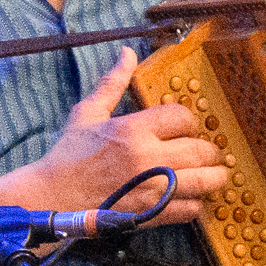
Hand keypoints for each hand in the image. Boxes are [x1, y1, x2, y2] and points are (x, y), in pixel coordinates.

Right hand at [25, 53, 223, 224]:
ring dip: (213, 177)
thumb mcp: (87, 113)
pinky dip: (196, 204)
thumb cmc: (69, 154)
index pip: (183, 117)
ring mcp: (152, 187)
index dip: (187, 122)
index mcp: (133, 129)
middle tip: (201, 154)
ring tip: (209, 175)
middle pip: (203, 150)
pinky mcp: (153, 213)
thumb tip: (128, 52)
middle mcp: (147, 157)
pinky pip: (193, 209)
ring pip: (207, 180)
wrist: (52, 196)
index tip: (182, 130)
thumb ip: (112, 83)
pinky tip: (187, 197)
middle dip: (208, 151)